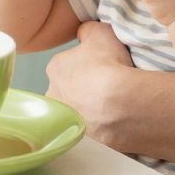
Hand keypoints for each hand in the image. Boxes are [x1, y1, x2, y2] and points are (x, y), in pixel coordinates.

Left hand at [45, 21, 135, 146]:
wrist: (121, 105)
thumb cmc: (109, 66)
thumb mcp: (100, 32)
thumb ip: (88, 30)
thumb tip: (85, 33)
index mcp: (55, 68)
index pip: (66, 65)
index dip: (85, 66)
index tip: (101, 68)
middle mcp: (53, 96)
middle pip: (67, 91)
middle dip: (83, 91)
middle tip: (107, 89)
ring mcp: (65, 122)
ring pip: (76, 113)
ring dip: (90, 111)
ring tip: (114, 108)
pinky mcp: (78, 143)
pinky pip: (90, 133)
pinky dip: (101, 129)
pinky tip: (116, 125)